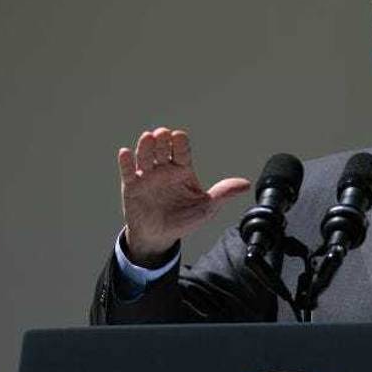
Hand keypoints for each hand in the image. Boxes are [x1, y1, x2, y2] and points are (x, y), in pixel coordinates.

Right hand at [118, 127, 250, 266]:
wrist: (160, 236)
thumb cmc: (184, 219)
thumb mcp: (206, 208)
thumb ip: (223, 194)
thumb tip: (246, 184)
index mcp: (182, 170)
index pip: (181, 151)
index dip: (180, 143)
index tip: (179, 137)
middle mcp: (164, 169)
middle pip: (162, 148)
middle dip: (162, 140)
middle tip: (162, 134)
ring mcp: (147, 176)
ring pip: (145, 156)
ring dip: (145, 146)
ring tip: (147, 138)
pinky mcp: (132, 186)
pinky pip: (127, 171)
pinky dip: (126, 162)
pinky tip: (126, 153)